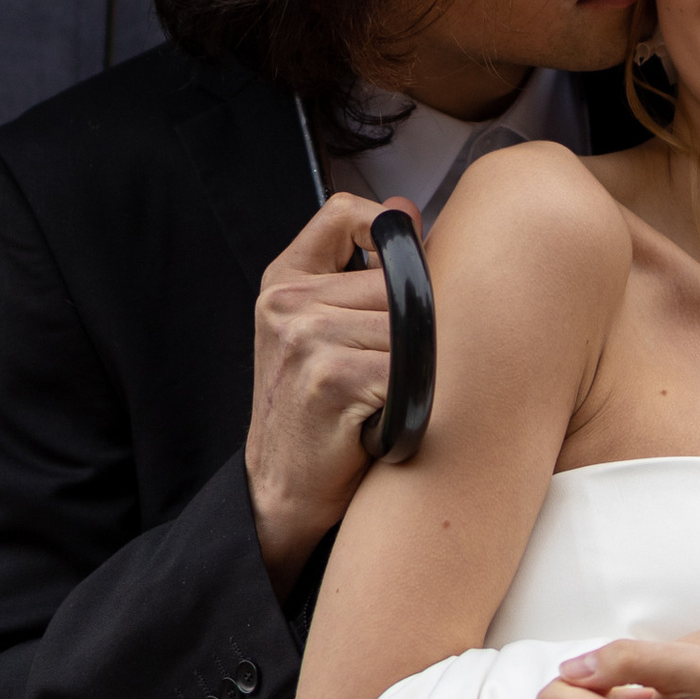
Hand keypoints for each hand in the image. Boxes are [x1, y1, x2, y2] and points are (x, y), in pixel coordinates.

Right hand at [244, 194, 418, 593]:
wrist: (283, 490)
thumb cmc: (317, 411)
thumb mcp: (321, 329)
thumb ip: (359, 268)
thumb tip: (408, 208)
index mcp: (283, 281)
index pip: (344, 213)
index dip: (384, 231)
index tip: (402, 269)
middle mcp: (287, 302)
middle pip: (396, 280)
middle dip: (413, 326)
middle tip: (395, 372)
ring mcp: (306, 337)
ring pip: (410, 324)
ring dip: (416, 366)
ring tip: (389, 397)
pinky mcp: (331, 376)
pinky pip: (409, 367)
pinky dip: (412, 397)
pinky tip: (386, 419)